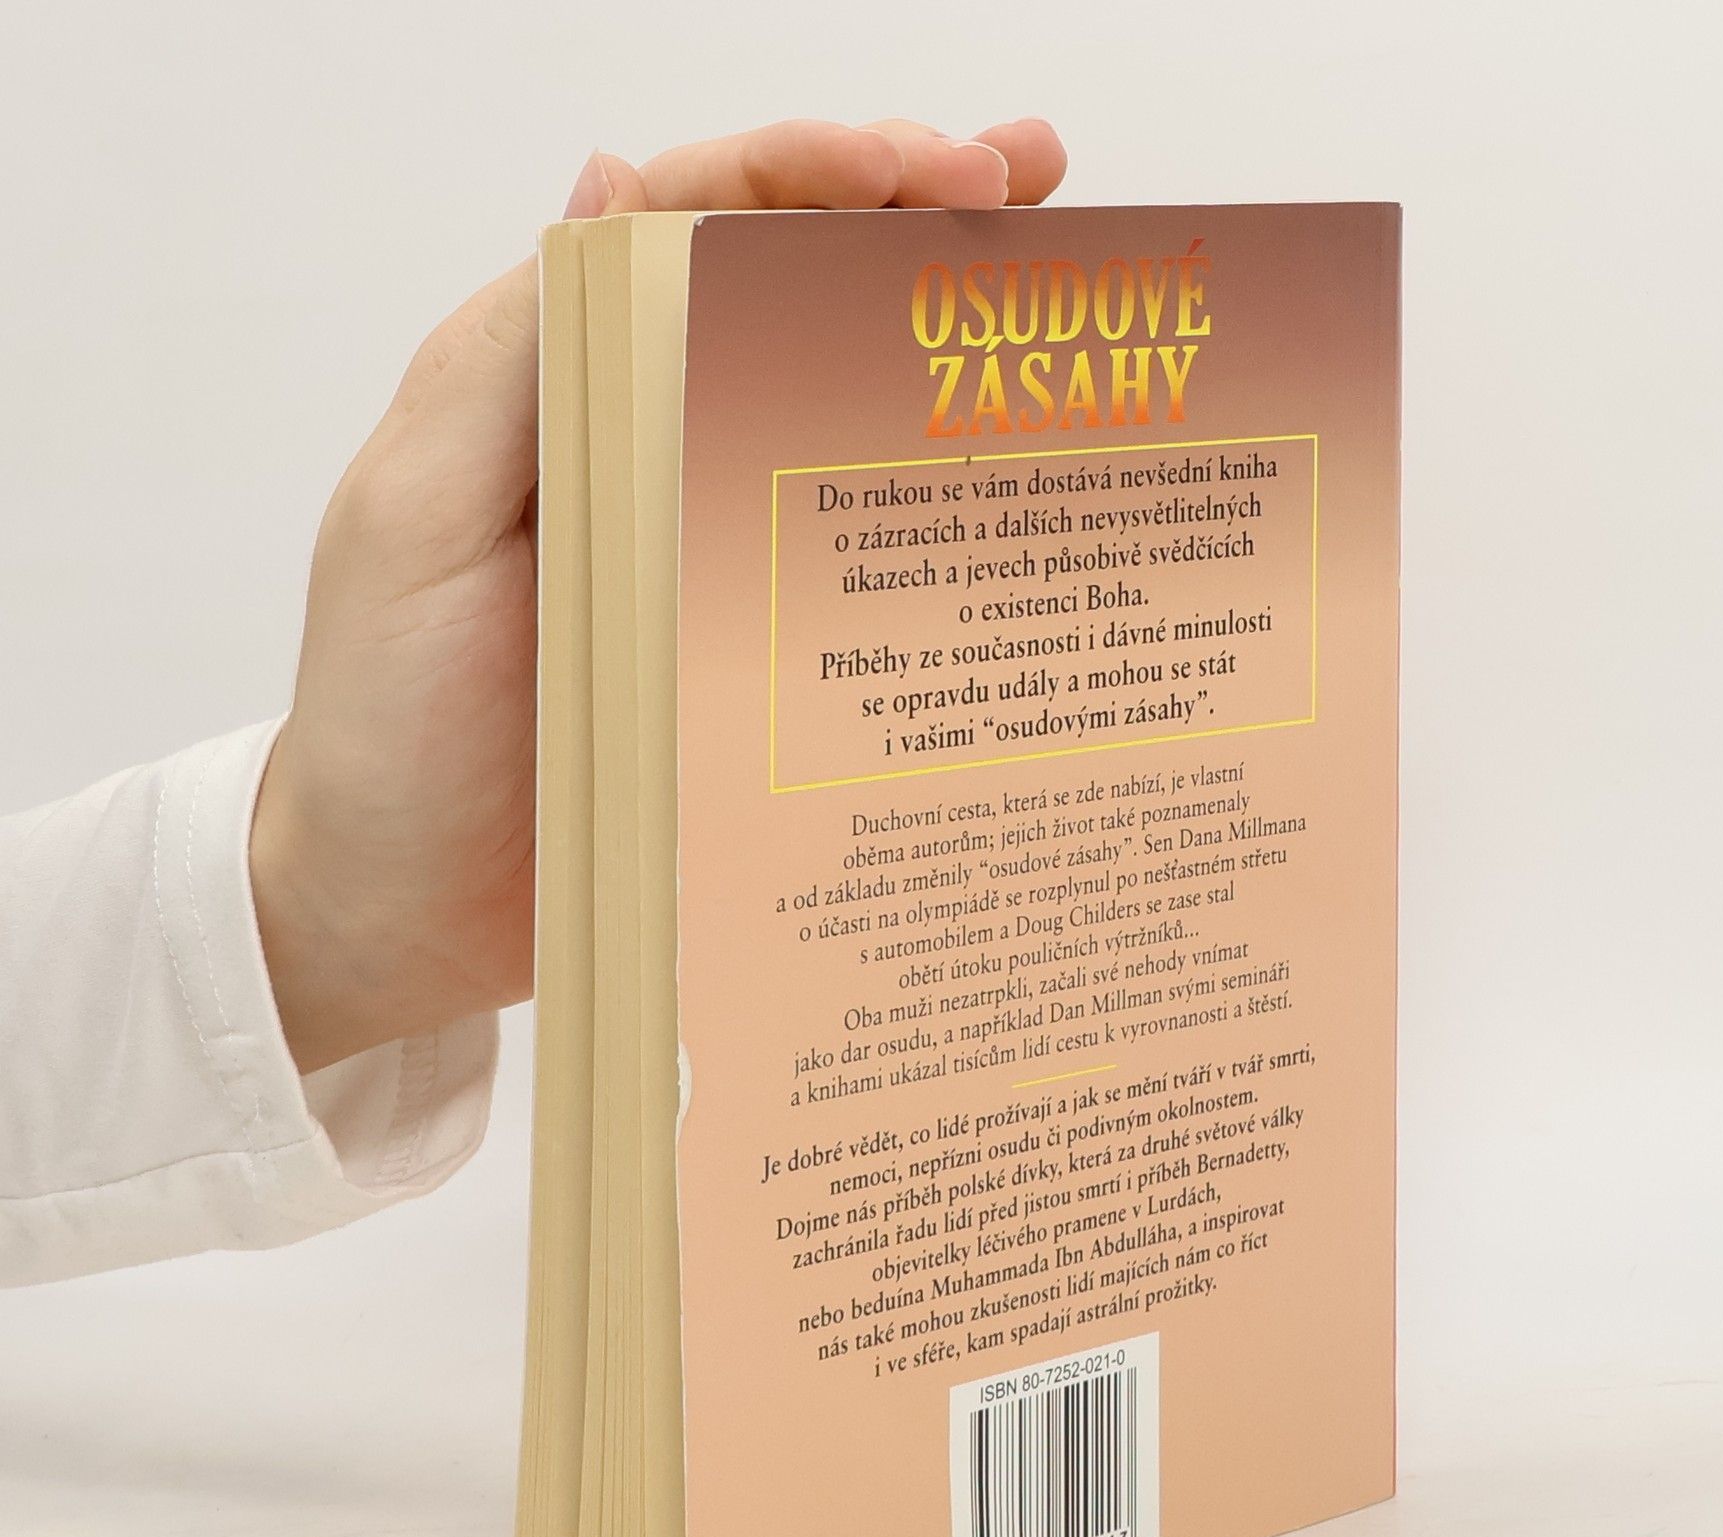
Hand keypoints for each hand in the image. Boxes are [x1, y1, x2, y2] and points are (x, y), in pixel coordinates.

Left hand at [250, 118, 1069, 1072]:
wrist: (407, 912)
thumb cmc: (386, 720)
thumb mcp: (415, 520)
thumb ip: (512, 361)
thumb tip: (613, 180)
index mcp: (575, 383)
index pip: (706, 221)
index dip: (823, 169)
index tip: (937, 170)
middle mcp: (661, 445)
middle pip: (805, 296)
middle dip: (925, 219)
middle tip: (1041, 186)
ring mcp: (724, 553)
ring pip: (852, 417)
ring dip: (956, 347)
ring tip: (1067, 286)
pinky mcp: (766, 657)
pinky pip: (868, 570)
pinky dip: (949, 521)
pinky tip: (1028, 492)